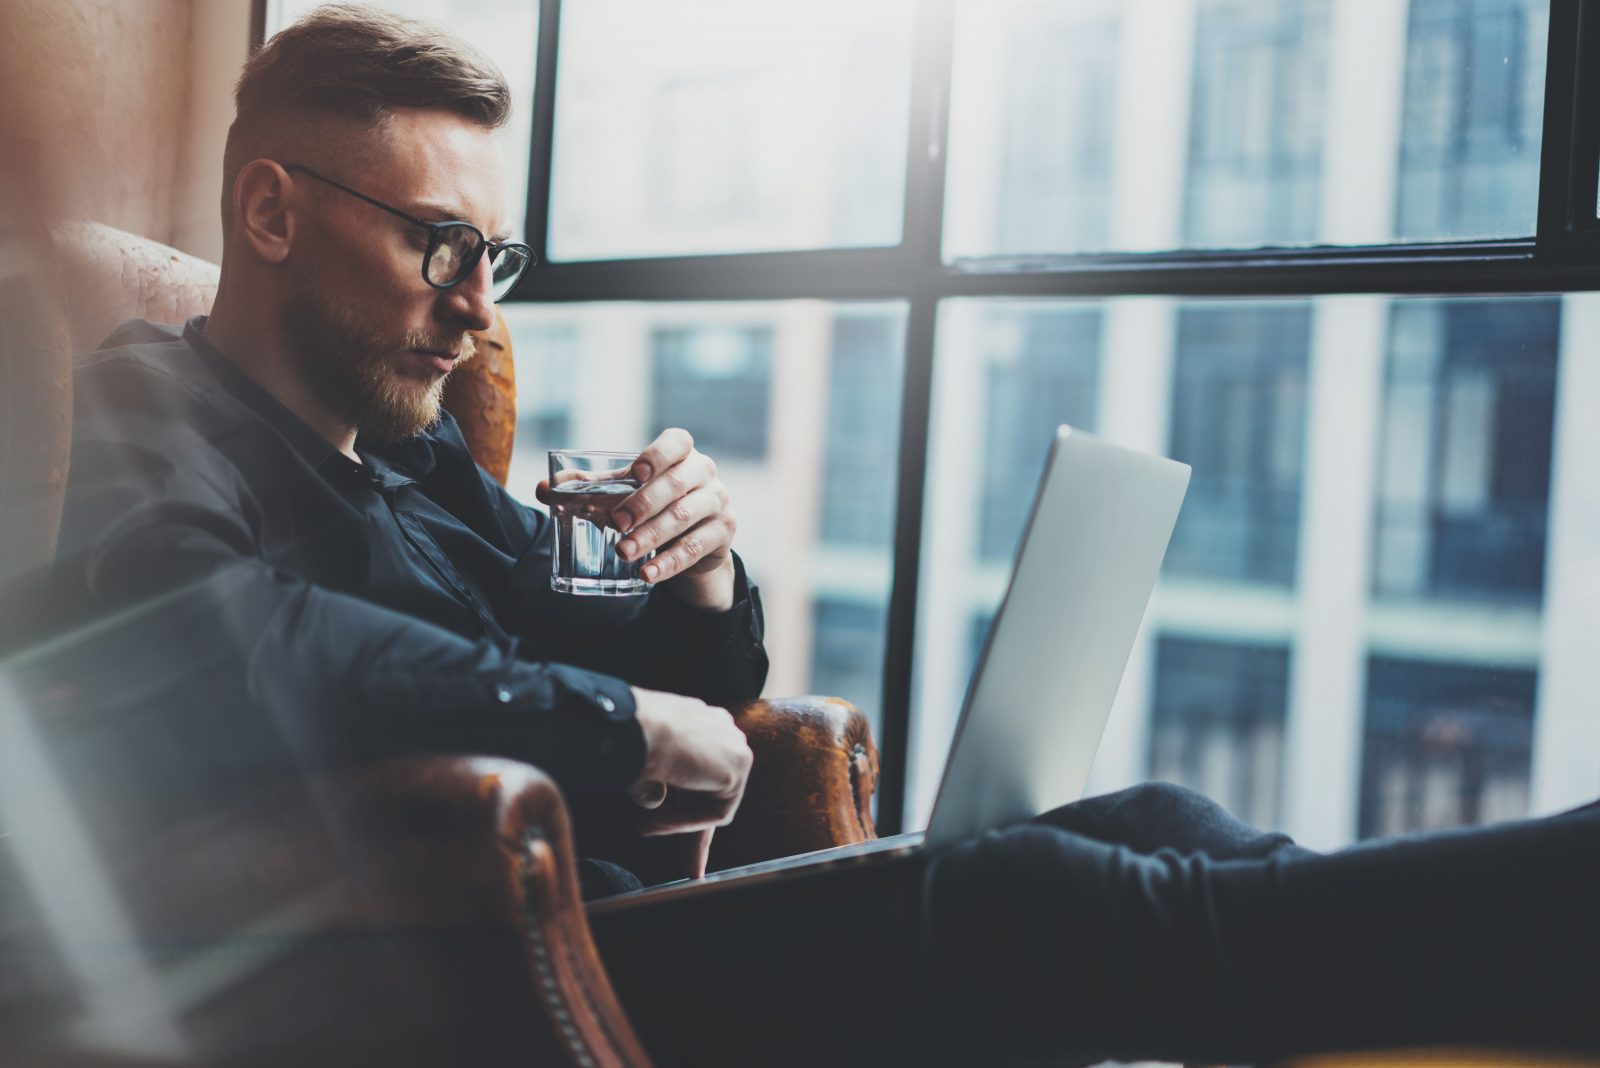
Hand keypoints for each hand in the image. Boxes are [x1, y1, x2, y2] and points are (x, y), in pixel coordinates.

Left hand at [539, 428, 736, 610]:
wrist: (695, 537)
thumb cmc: (655, 503)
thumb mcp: (627, 492)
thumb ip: (590, 489)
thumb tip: (543, 490)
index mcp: (682, 452)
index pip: (677, 442)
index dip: (656, 455)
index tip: (634, 473)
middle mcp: (704, 472)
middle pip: (676, 484)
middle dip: (643, 504)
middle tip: (616, 523)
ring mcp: (718, 501)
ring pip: (685, 517)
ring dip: (651, 536)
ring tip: (623, 552)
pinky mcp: (723, 532)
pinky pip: (696, 548)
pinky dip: (669, 562)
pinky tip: (647, 573)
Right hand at [628, 687, 752, 875]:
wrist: (634, 726)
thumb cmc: (628, 736)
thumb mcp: (641, 762)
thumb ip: (656, 781)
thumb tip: (655, 801)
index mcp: (699, 720)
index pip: (700, 769)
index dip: (687, 802)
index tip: (678, 822)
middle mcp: (721, 728)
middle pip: (712, 789)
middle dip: (693, 827)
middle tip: (689, 866)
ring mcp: (734, 745)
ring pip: (712, 803)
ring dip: (678, 822)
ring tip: (644, 828)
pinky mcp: (738, 765)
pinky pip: (716, 812)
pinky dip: (687, 822)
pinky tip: (660, 821)